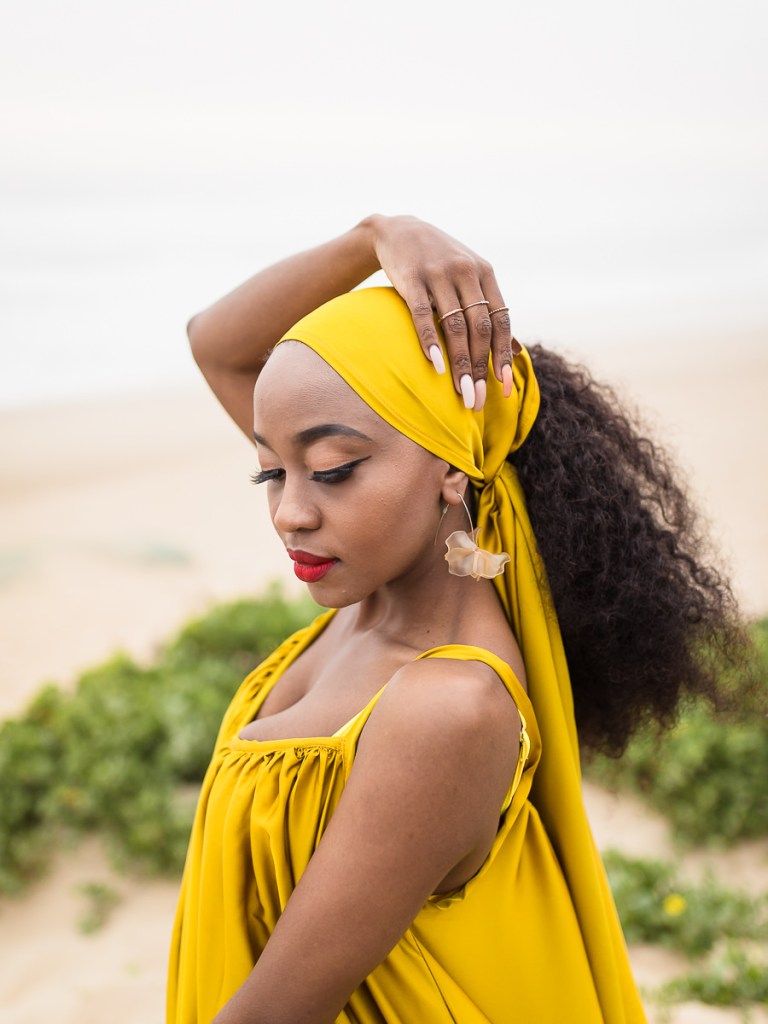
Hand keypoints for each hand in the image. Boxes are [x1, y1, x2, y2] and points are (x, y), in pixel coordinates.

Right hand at [368, 215, 521, 409]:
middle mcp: (466, 273)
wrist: (398, 230)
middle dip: (481, 368)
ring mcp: (438, 274)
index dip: (502, 356)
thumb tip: (514, 352)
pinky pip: (422, 315)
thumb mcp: (470, 278)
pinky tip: (436, 365)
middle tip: (477, 401)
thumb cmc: (438, 262)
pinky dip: (430, 340)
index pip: (500, 322)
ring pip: (455, 325)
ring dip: (459, 363)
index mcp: (485, 275)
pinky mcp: (411, 278)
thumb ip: (490, 311)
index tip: (503, 389)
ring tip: (461, 393)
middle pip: (479, 328)